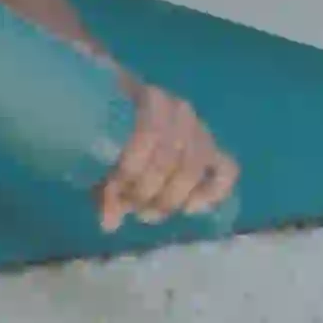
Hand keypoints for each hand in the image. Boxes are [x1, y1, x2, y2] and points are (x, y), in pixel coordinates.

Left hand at [97, 78, 236, 231]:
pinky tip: (189, 208)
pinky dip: (212, 192)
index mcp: (147, 98)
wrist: (122, 103)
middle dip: (147, 192)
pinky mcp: (212, 147)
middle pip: (169, 159)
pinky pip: (225, 170)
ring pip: (193, 170)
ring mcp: (198, 128)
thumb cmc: (106, 124)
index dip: (130, 172)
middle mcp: (179, 111)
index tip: (114, 192)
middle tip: (129, 207)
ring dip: (170, 198)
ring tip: (147, 212)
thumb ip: (104, 183)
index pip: (147, 137)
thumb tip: (109, 224)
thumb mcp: (97, 147)